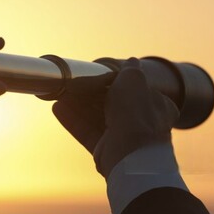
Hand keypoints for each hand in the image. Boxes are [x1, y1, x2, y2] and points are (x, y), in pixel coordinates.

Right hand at [52, 58, 178, 177]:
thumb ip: (130, 70)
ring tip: (61, 94)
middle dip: (91, 94)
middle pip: (112, 104)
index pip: (136, 90)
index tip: (99, 77)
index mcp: (155, 106)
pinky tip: (58, 108)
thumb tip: (132, 61)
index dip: (117, 82)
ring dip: (79, 105)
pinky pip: (86, 132)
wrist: (131, 152)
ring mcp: (123, 138)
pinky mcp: (106, 150)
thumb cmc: (136, 112)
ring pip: (96, 118)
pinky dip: (73, 120)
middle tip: (74, 85)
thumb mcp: (134, 80)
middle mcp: (141, 122)